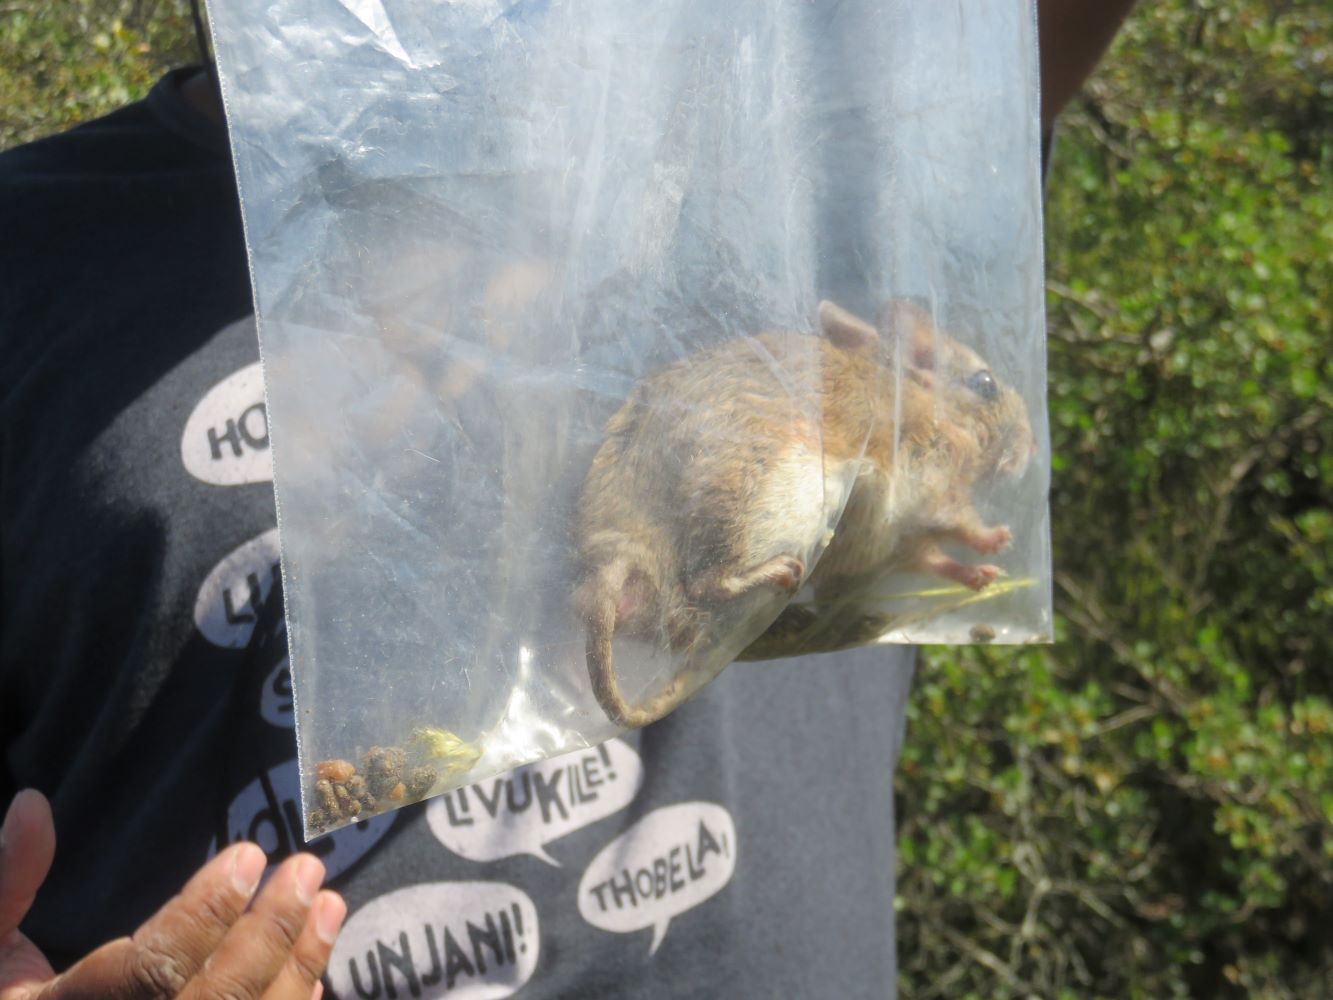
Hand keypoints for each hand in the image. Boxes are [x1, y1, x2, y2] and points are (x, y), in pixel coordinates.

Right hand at [0, 789, 346, 999]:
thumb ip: (10, 884)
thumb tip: (33, 803)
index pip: (152, 971)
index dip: (205, 912)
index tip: (249, 853)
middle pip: (218, 999)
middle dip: (271, 931)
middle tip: (308, 867)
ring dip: (300, 966)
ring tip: (330, 904)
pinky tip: (316, 974)